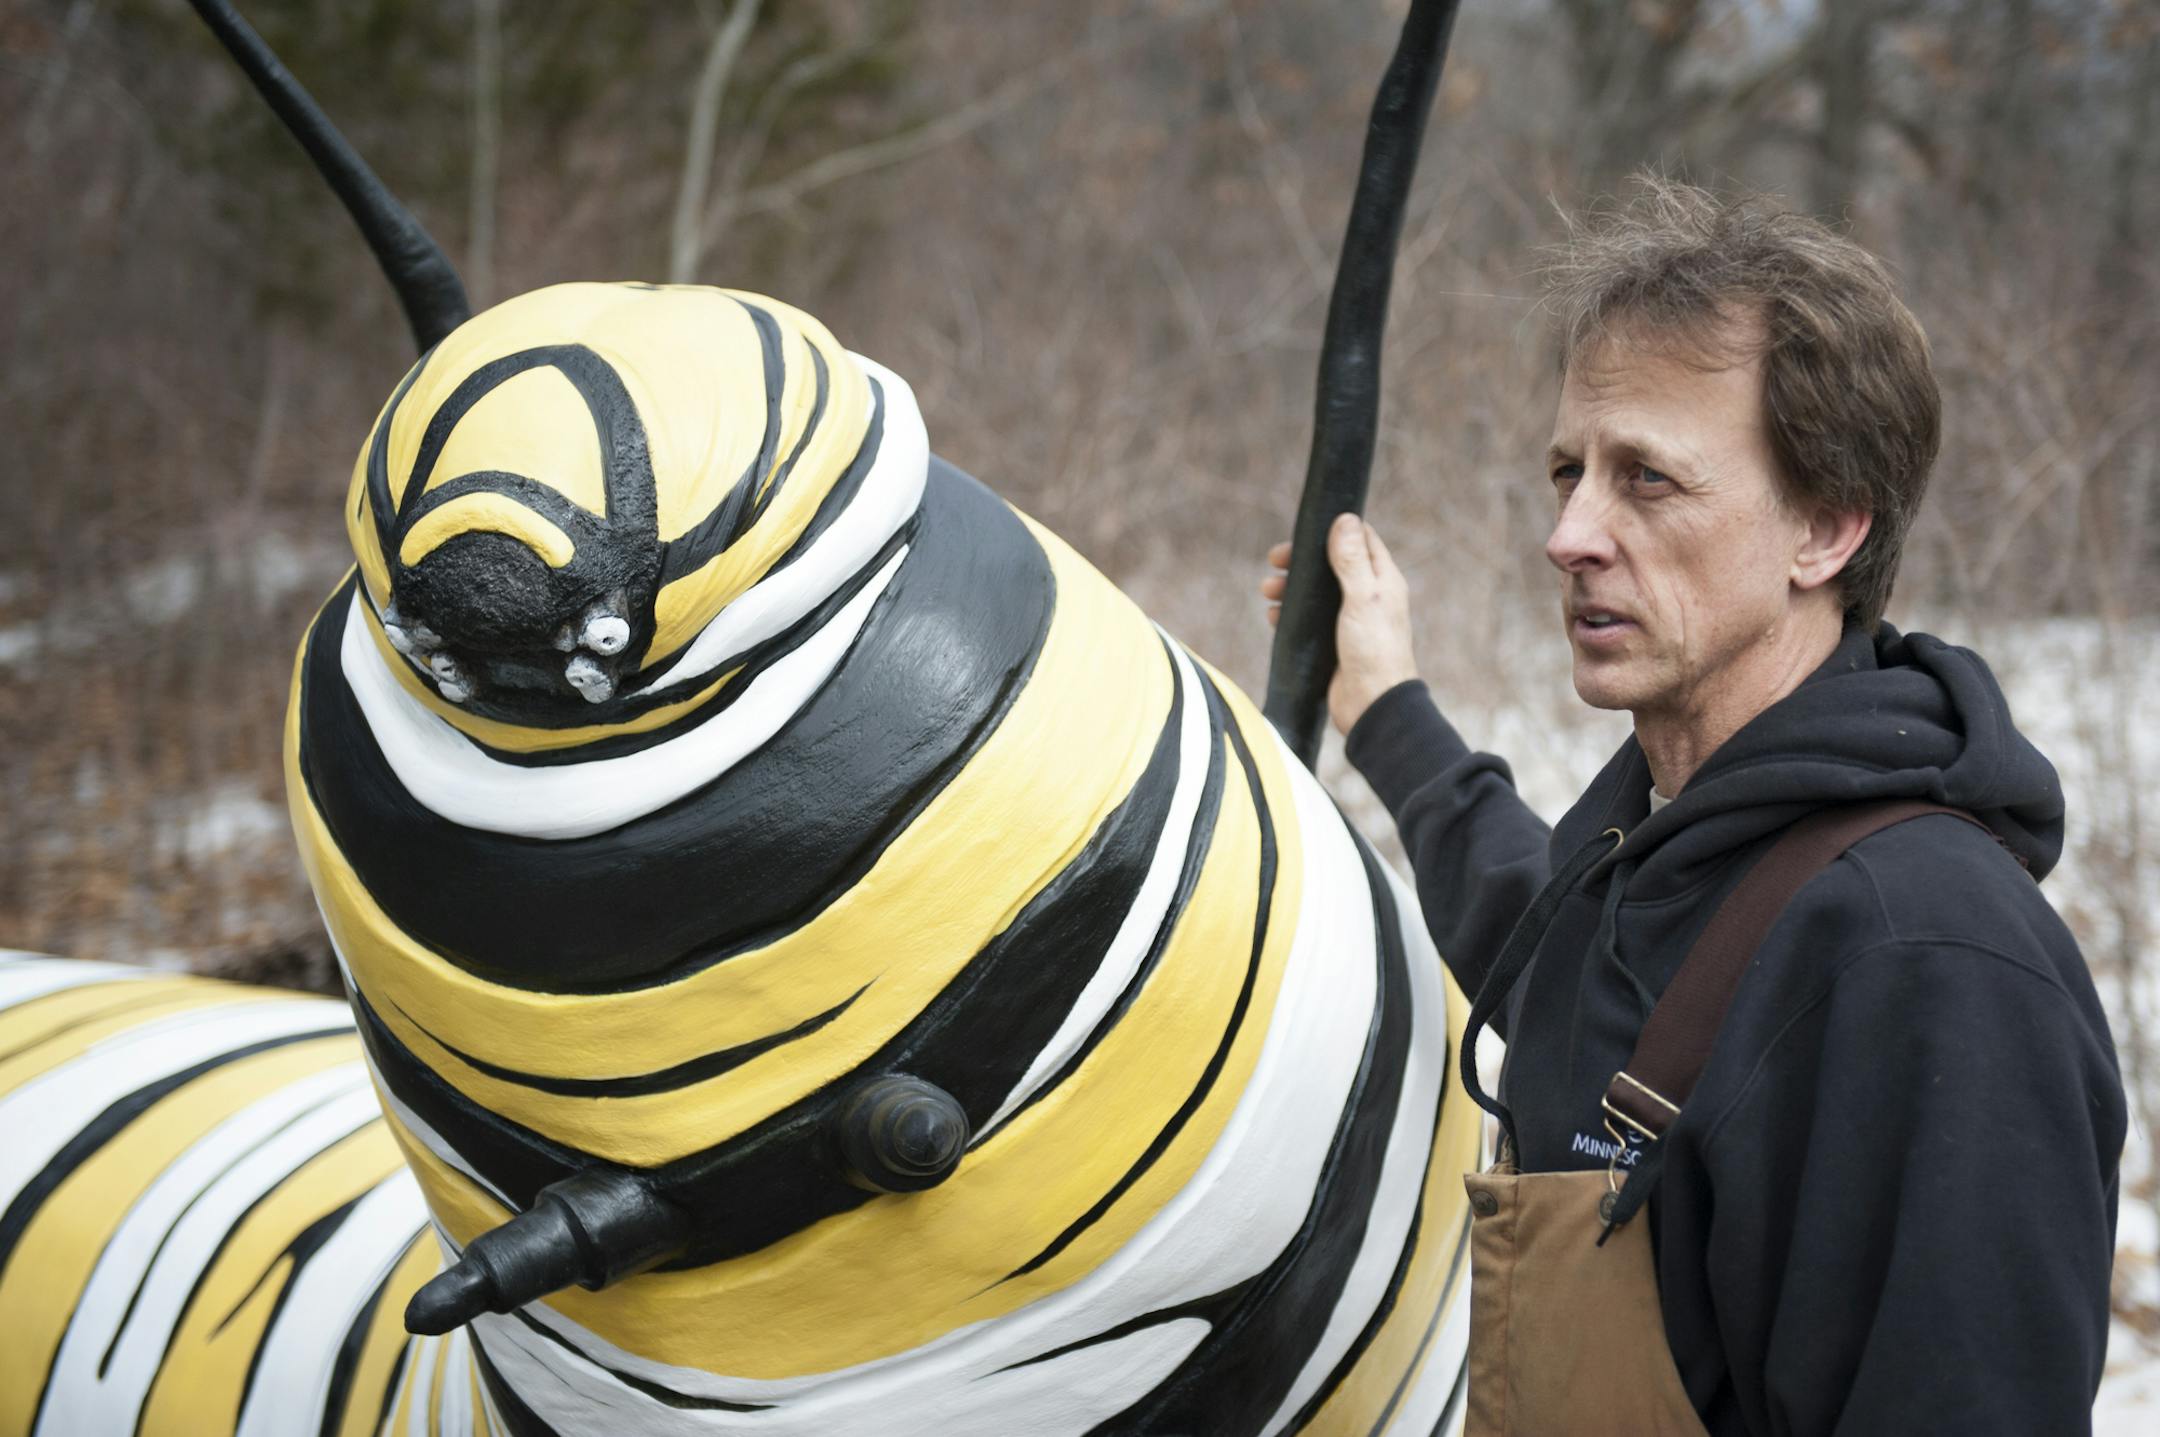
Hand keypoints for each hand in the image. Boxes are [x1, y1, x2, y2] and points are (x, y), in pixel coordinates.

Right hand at [1261, 513, 1418, 733]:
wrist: (1371, 705)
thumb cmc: (1374, 651)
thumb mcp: (1362, 598)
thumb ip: (1352, 560)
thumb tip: (1345, 519)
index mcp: (1383, 580)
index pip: (1361, 539)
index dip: (1333, 530)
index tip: (1305, 532)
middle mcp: (1367, 596)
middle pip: (1331, 564)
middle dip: (1302, 560)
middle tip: (1275, 561)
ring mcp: (1349, 619)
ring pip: (1315, 592)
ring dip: (1290, 586)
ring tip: (1267, 590)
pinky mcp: (1332, 642)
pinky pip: (1306, 620)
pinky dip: (1288, 613)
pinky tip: (1272, 616)